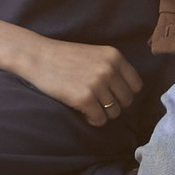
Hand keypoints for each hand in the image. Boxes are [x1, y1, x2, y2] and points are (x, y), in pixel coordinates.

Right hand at [15, 33, 143, 127]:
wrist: (37, 57)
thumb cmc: (64, 57)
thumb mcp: (95, 54)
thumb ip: (112, 68)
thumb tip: (128, 93)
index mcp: (114, 56)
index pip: (136, 85)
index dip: (125, 93)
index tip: (112, 95)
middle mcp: (109, 69)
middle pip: (127, 101)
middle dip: (114, 105)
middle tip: (98, 102)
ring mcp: (97, 84)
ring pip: (114, 112)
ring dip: (102, 113)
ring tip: (89, 106)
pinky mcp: (84, 98)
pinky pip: (99, 119)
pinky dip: (92, 120)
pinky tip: (83, 112)